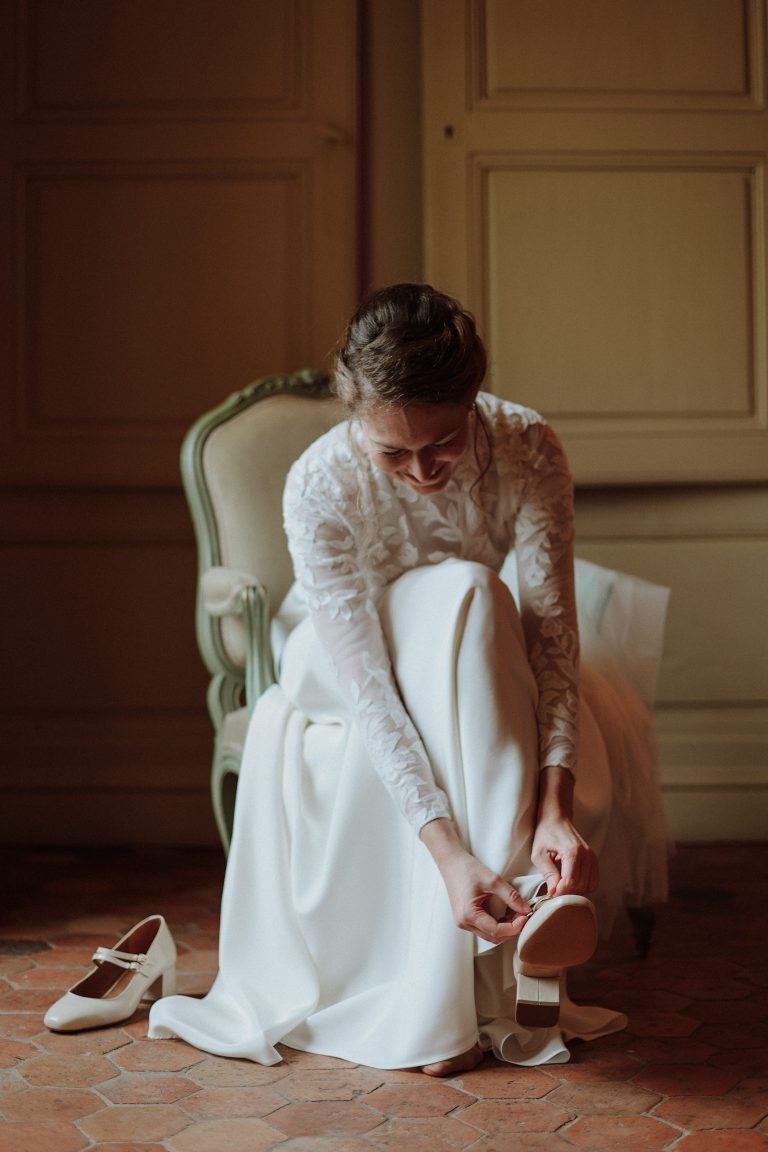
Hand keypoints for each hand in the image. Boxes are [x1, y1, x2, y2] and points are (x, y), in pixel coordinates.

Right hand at [420, 818, 530, 943]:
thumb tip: (526, 910)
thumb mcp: (492, 880)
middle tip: (522, 914)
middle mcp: (464, 923)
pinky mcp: (465, 919)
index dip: (514, 927)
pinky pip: (484, 928)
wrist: (451, 863)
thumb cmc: (468, 869)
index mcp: (468, 915)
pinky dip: (497, 924)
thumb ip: (511, 896)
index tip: (525, 916)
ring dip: (505, 928)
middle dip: (511, 929)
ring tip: (515, 913)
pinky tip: (504, 912)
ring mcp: (463, 922)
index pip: (497, 931)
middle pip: (494, 937)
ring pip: (489, 935)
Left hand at [531, 815, 598, 896]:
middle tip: (554, 887)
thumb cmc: (546, 834)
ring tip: (562, 882)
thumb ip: (548, 873)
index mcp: (572, 851)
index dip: (560, 891)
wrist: (556, 819)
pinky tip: (570, 880)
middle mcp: (586, 855)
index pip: (570, 882)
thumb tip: (554, 891)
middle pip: (580, 886)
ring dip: (575, 889)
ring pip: (588, 886)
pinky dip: (583, 885)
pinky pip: (593, 882)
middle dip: (567, 891)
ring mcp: (592, 857)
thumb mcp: (539, 854)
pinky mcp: (594, 860)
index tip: (550, 892)